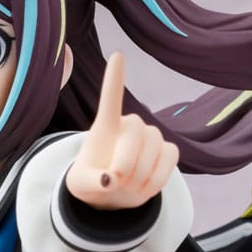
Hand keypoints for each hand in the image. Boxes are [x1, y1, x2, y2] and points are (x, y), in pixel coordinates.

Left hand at [66, 52, 178, 209]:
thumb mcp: (82, 186)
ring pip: (154, 147)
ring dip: (140, 174)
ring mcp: (151, 136)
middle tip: (114, 181)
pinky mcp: (167, 150)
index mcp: (105, 126)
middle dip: (125, 162)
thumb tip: (109, 181)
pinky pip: (170, 159)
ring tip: (126, 185)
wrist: (112, 195)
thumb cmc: (92, 182)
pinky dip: (157, 178)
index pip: (111, 98)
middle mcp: (130, 125)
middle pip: (135, 134)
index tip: (117, 56)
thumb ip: (92, 183)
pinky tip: (143, 187)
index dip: (115, 79)